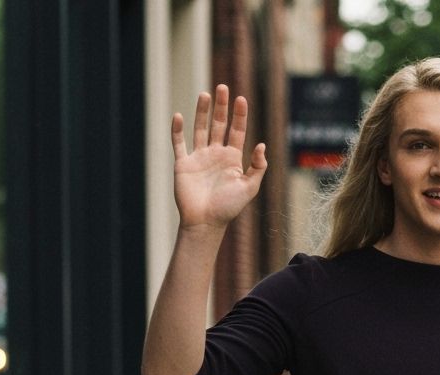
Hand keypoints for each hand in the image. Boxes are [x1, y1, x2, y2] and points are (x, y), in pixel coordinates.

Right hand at [171, 84, 266, 230]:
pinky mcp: (183, 164)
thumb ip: (257, 167)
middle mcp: (216, 155)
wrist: (206, 222)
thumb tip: (262, 145)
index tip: (241, 99)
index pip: (237, 132)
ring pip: (200, 129)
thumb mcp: (249, 188)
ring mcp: (199, 158)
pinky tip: (179, 116)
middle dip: (221, 107)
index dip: (239, 115)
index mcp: (232, 159)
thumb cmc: (228, 208)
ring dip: (202, 112)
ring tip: (205, 94)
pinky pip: (179, 143)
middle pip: (218, 125)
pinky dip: (177, 130)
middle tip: (222, 87)